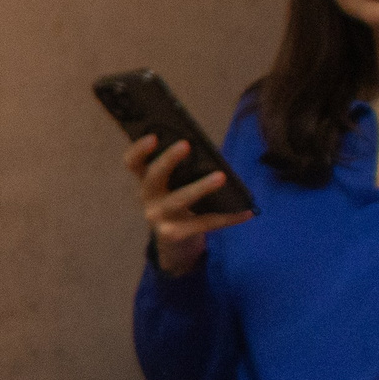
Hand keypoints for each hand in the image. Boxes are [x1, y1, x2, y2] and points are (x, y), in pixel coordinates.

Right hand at [126, 136, 251, 276]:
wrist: (175, 243)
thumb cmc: (179, 202)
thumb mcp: (174, 187)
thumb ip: (182, 171)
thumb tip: (209, 155)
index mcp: (145, 181)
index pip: (133, 163)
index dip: (139, 150)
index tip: (153, 137)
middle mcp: (147, 198)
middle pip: (153, 177)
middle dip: (168, 160)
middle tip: (186, 144)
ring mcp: (158, 218)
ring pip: (179, 199)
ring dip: (200, 187)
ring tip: (221, 177)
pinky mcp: (174, 234)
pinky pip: (204, 222)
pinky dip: (227, 217)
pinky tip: (245, 212)